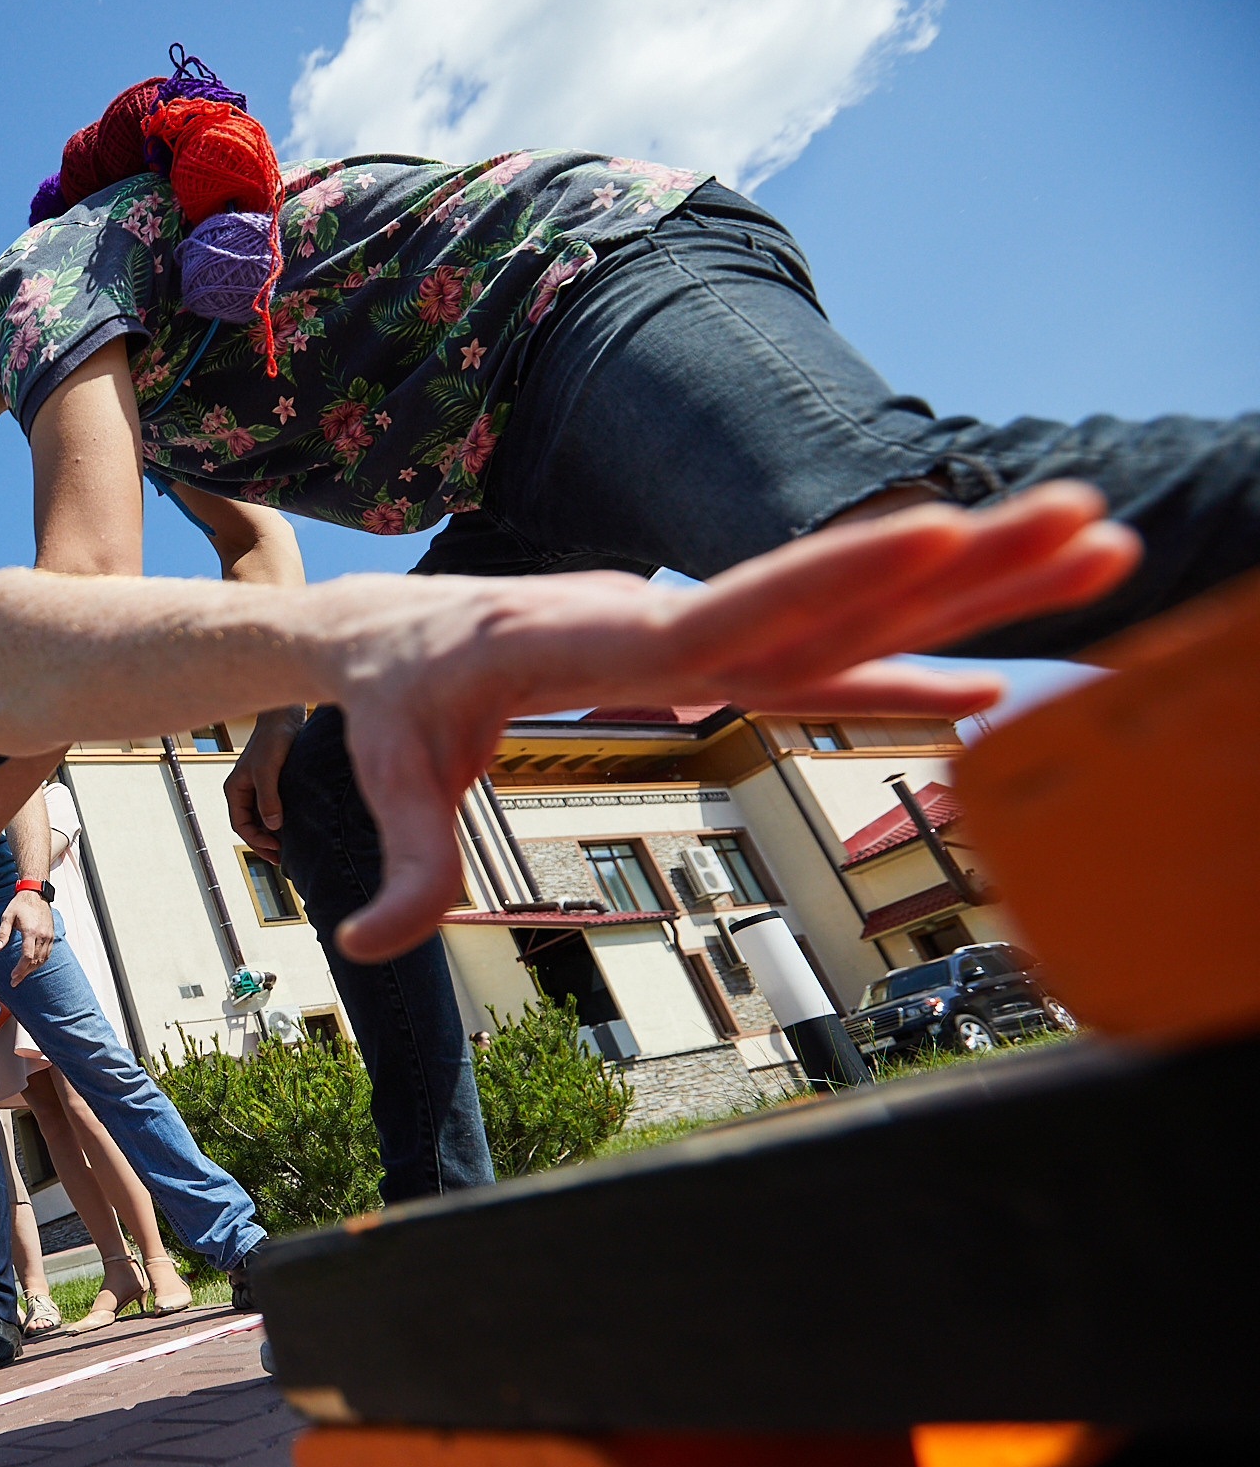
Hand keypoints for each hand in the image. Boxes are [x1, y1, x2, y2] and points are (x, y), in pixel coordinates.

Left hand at [0, 889, 55, 984]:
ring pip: (42, 959)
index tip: (12, 976)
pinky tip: (31, 966)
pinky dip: (39, 962)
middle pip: (35, 961)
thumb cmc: (20, 904)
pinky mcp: (51, 936)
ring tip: (21, 975)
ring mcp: (49, 936)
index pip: (27, 956)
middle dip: (24, 973)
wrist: (36, 894)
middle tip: (14, 981)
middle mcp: (42, 935)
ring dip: (32, 969)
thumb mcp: (7, 916)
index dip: (20, 969)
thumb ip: (2, 933)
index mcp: (30, 931)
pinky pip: (47, 954)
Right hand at [225, 706, 305, 859]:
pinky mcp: (272, 782)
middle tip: (281, 859)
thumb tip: (273, 827)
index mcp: (235, 789)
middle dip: (263, 843)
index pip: (240, 825)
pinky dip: (280, 820)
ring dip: (272, 833)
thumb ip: (269, 798)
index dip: (256, 840)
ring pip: (261, 818)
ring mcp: (257, 787)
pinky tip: (294, 828)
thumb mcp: (267, 770)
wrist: (285, 717)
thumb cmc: (272, 740)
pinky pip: (273, 808)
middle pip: (250, 825)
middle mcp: (243, 791)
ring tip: (288, 848)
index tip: (276, 848)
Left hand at [323, 483, 1138, 963]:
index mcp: (575, 637)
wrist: (390, 630)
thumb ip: (404, 868)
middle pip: (815, 599)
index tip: (933, 532)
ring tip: (1094, 550)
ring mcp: (686, 630)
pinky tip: (990, 680)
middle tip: (1083, 521)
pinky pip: (817, 657)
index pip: (716, 619)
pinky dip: (903, 666)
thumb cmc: (393, 704)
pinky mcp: (705, 652)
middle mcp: (650, 617)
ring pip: (836, 614)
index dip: (826, 584)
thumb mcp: (389, 783)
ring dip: (965, 588)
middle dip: (950, 566)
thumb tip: (372, 945)